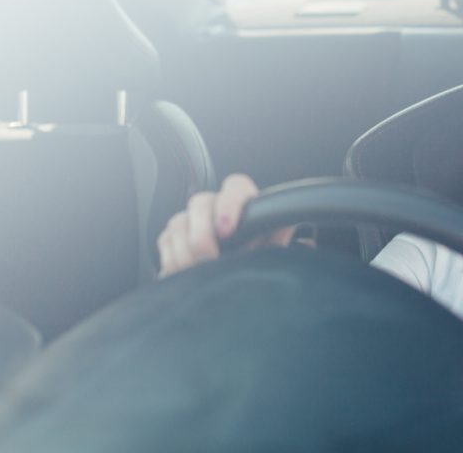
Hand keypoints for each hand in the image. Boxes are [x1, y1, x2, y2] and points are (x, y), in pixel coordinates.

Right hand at [157, 174, 294, 277]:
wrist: (235, 274)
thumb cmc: (257, 254)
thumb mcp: (272, 245)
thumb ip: (279, 234)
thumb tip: (297, 233)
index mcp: (241, 202)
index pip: (235, 186)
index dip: (229, 204)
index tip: (227, 232)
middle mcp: (213, 205)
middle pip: (199, 202)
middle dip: (201, 235)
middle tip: (209, 261)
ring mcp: (190, 219)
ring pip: (178, 224)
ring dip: (186, 254)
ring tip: (199, 275)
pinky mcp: (171, 236)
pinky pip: (165, 242)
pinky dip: (173, 261)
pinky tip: (185, 276)